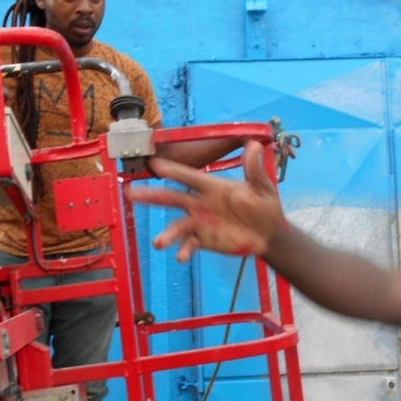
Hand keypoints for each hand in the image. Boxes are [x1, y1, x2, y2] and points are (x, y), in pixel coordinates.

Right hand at [128, 141, 287, 261]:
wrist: (269, 234)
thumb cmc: (265, 206)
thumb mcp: (262, 187)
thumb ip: (253, 169)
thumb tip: (255, 144)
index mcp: (213, 187)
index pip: (190, 177)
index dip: (174, 171)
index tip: (155, 165)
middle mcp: (201, 203)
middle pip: (173, 198)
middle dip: (152, 196)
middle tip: (130, 193)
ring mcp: (200, 222)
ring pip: (177, 225)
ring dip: (167, 233)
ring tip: (158, 242)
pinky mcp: (203, 239)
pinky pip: (189, 244)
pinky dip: (183, 249)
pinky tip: (180, 256)